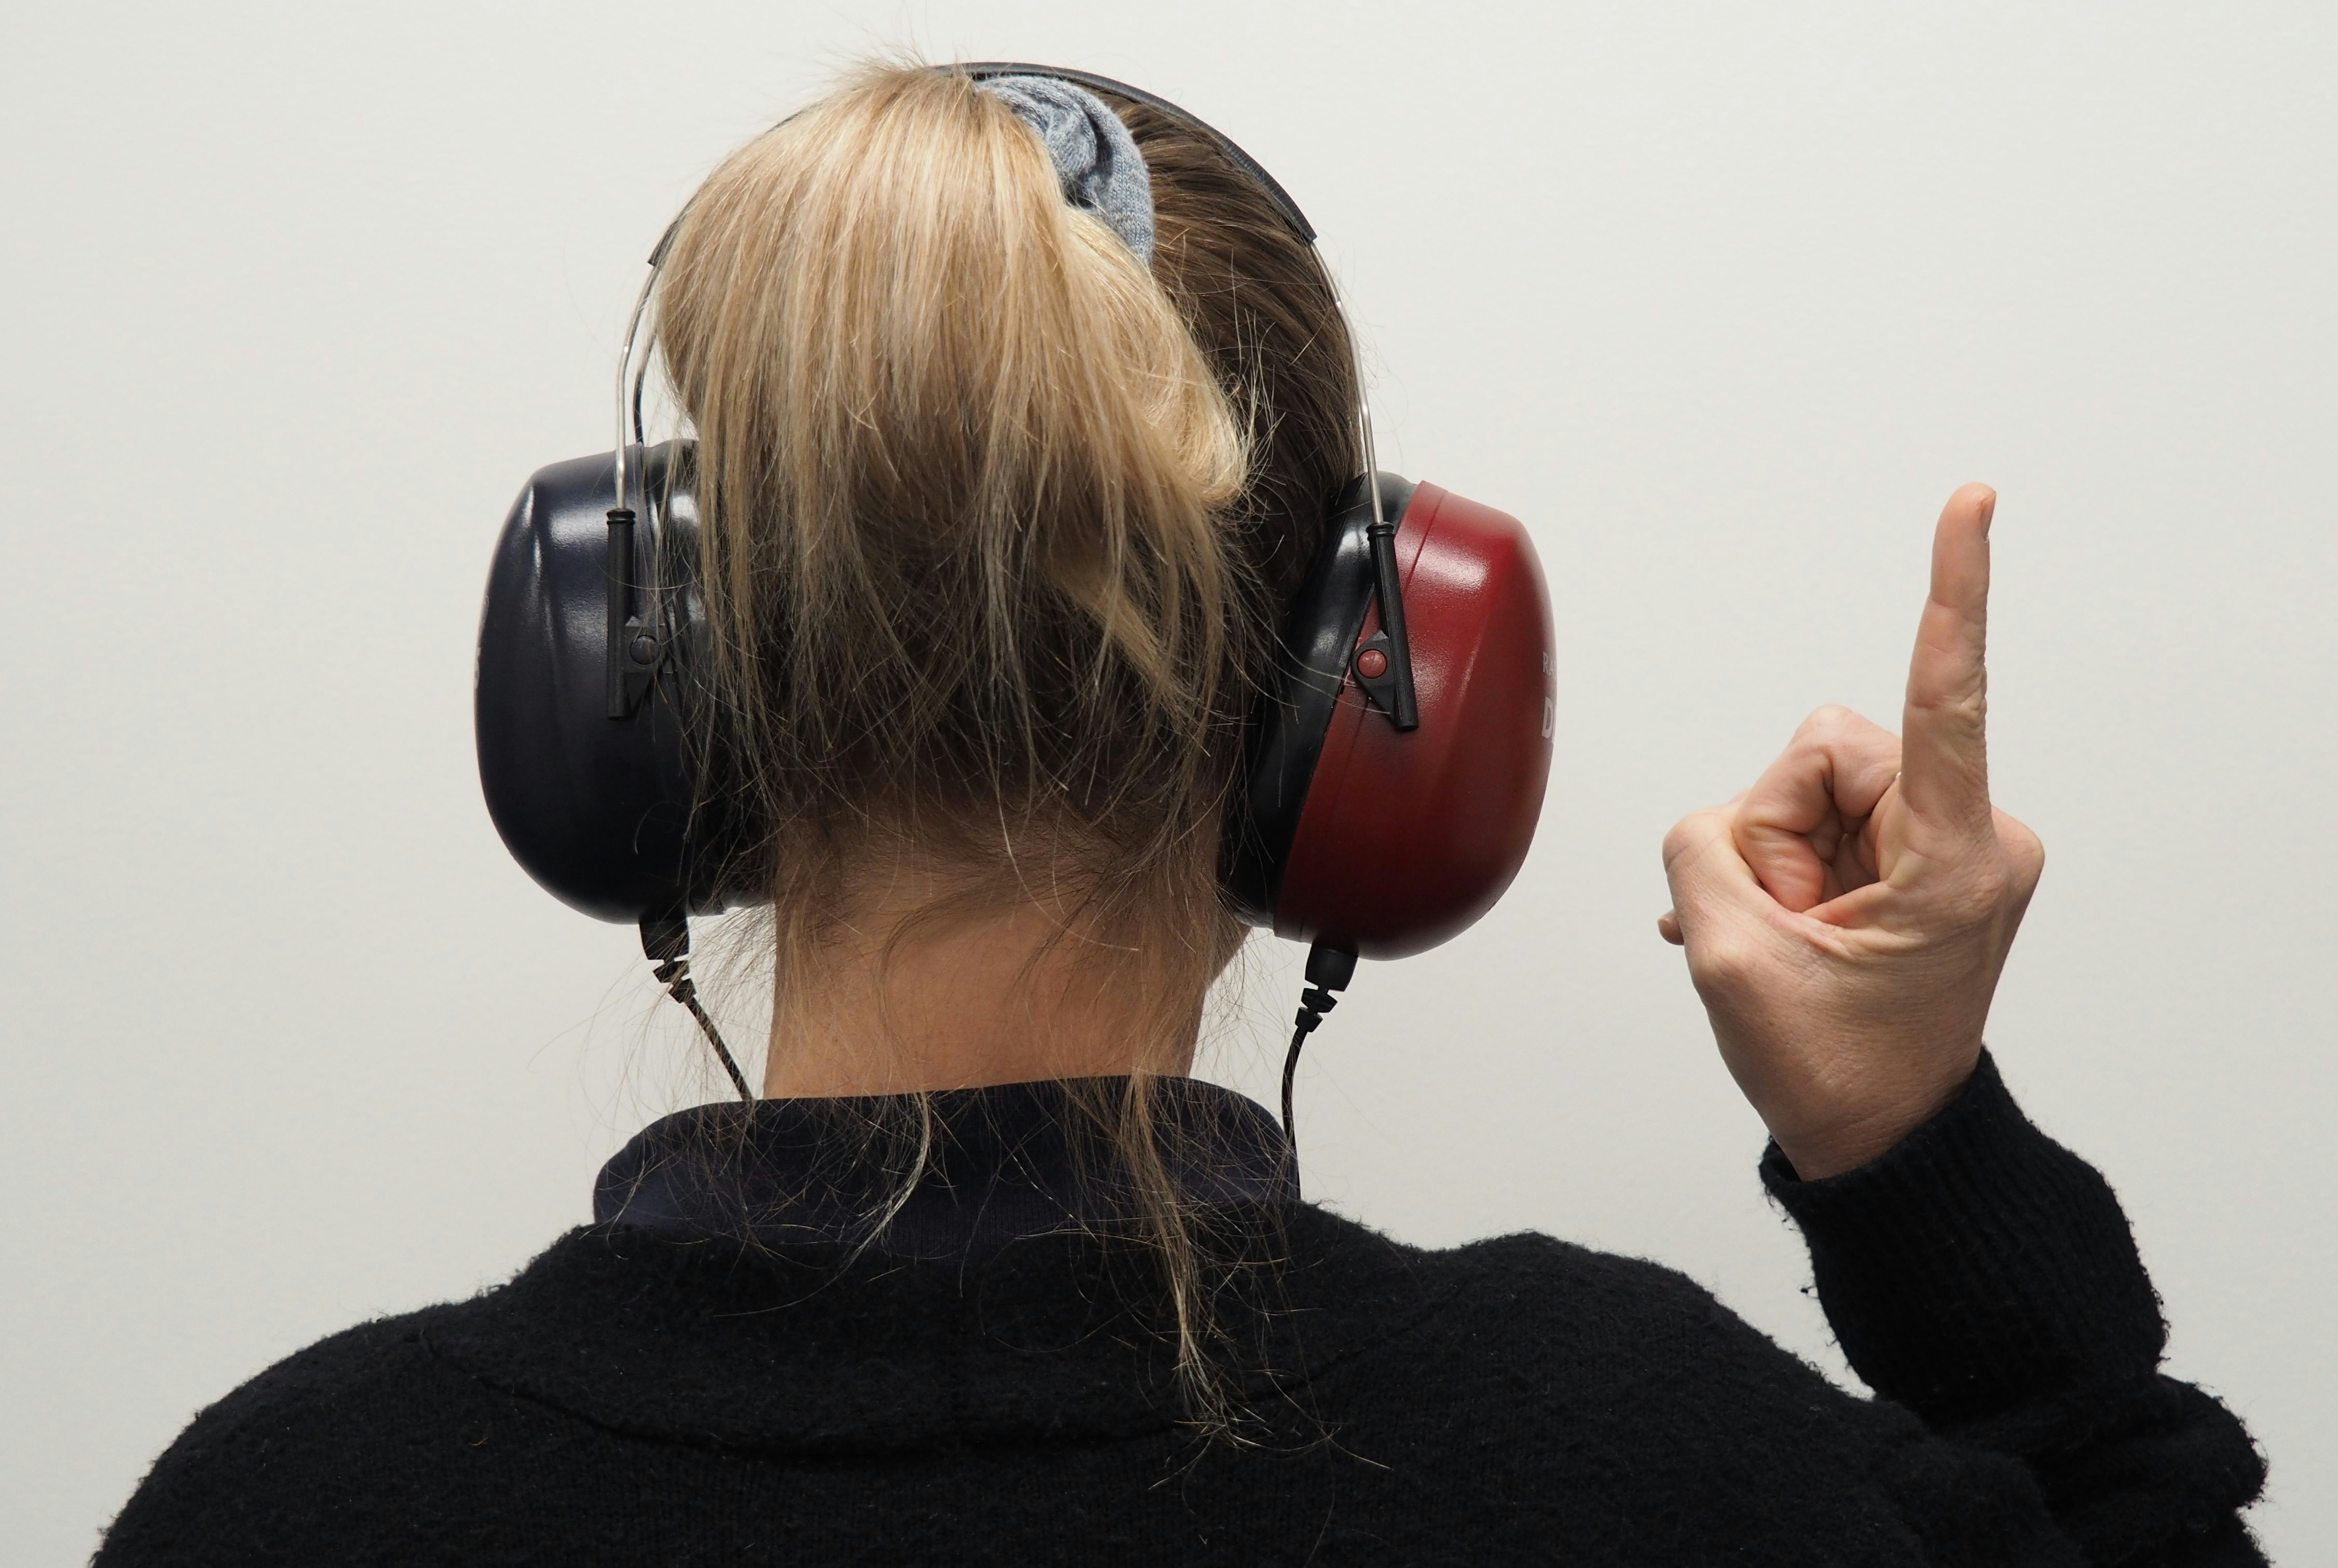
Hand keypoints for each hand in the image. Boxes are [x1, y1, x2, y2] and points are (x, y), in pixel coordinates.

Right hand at [1658, 485, 2043, 1178]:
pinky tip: (1786, 928)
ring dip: (1778, 856)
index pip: (1947, 699)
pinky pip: (1828, 811)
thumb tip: (1725, 818)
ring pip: (1814, 781)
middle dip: (1773, 832)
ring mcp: (1952, 842)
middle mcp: (1973, 833)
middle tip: (1782, 925)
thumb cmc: (1836, 1071)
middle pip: (1823, 752)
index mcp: (1953, 860)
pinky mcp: (1928, 851)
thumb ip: (1704, 848)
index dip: (1952, 595)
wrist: (1886, 1142)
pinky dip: (1789, 863)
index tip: (1973, 503)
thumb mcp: (1732, 961)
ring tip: (1794, 935)